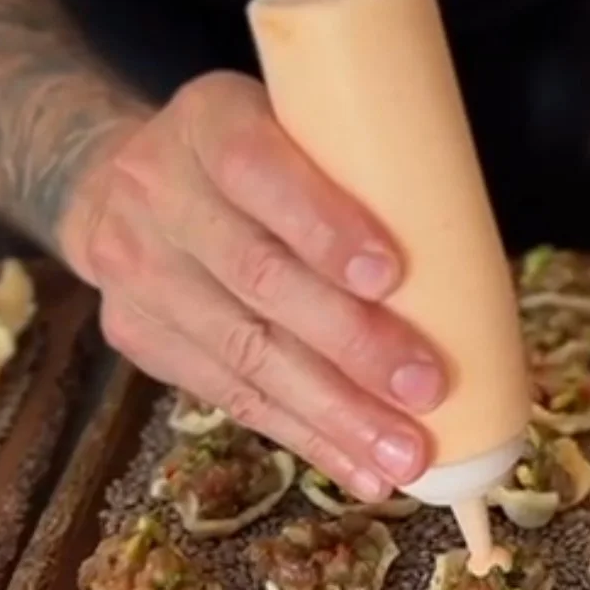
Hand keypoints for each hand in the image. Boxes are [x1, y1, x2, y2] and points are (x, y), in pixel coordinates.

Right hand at [58, 71, 444, 501]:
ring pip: (244, 353)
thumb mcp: (294, 124)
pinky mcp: (137, 336)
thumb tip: (471, 257)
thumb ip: (358, 168)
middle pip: (258, 277)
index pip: (258, 170)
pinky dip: (303, 436)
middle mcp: (159, 192)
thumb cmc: (256, 154)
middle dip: (350, 342)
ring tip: (404, 455)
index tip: (393, 275)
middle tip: (426, 388)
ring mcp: (139, 271)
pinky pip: (228, 396)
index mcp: (209, 121)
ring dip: (335, 414)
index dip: (324, 225)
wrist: (119, 180)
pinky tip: (358, 467)